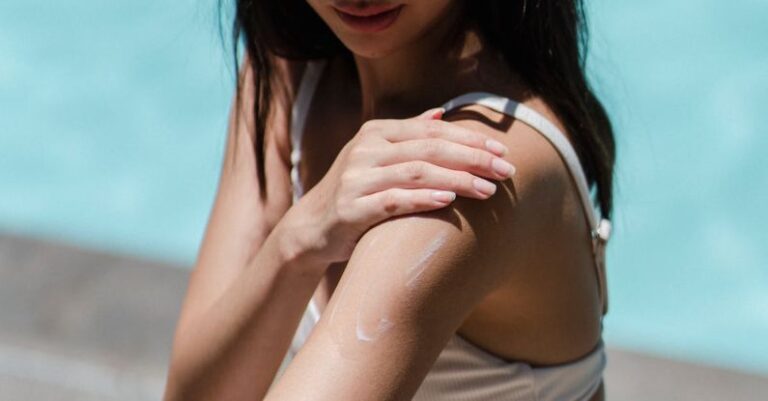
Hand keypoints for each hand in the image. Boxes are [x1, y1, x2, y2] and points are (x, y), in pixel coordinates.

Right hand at [286, 107, 515, 266]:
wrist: (312, 226)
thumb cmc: (355, 191)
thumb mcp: (377, 156)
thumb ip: (408, 134)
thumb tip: (441, 114)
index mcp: (377, 133)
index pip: (432, 131)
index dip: (469, 139)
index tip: (501, 151)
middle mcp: (366, 150)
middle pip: (429, 149)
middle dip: (472, 158)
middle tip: (505, 170)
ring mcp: (357, 179)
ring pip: (415, 173)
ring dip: (456, 180)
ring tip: (487, 190)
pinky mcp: (351, 208)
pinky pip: (392, 201)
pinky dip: (421, 199)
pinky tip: (448, 202)